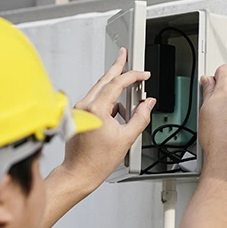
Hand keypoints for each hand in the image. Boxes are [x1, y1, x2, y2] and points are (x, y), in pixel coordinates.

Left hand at [62, 48, 155, 186]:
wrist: (79, 173)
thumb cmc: (97, 161)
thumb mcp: (127, 138)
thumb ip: (140, 117)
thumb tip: (148, 103)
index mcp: (96, 110)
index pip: (116, 84)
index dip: (132, 76)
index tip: (143, 75)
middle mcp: (84, 107)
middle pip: (103, 80)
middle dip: (117, 66)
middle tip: (124, 54)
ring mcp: (79, 111)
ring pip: (98, 89)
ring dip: (112, 83)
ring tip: (126, 80)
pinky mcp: (78, 116)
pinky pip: (94, 100)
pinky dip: (107, 98)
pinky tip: (117, 106)